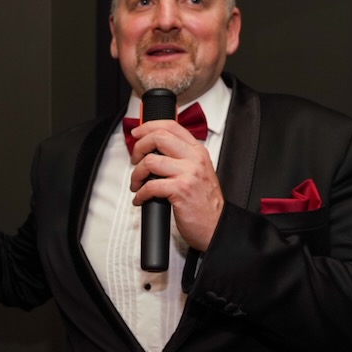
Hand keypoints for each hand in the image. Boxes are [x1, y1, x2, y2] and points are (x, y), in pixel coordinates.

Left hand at [128, 119, 223, 250]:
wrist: (216, 225)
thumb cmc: (205, 203)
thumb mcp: (198, 172)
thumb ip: (181, 158)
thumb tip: (154, 151)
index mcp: (198, 151)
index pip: (171, 126)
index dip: (149, 127)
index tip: (137, 134)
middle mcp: (194, 159)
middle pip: (158, 137)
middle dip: (139, 147)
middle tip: (134, 159)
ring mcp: (188, 173)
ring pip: (150, 161)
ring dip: (136, 174)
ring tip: (136, 184)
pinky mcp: (181, 190)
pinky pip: (150, 186)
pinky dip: (140, 193)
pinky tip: (141, 198)